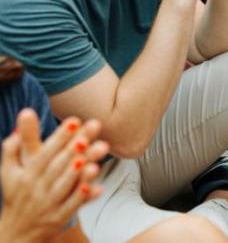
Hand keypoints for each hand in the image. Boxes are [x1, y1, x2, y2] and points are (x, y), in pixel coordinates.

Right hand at [0, 111, 107, 241]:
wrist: (16, 231)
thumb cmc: (16, 194)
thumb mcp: (9, 171)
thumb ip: (13, 146)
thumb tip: (24, 115)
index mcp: (27, 173)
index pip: (45, 151)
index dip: (60, 136)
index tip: (75, 120)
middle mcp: (37, 187)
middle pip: (60, 164)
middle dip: (77, 145)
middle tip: (94, 126)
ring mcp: (49, 203)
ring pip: (67, 184)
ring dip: (82, 168)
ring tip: (99, 150)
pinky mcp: (59, 217)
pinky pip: (73, 206)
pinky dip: (84, 196)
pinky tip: (98, 186)